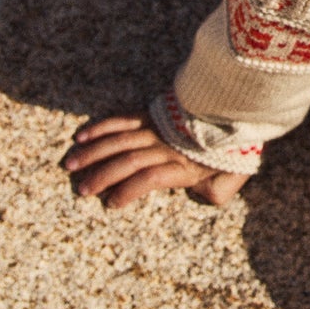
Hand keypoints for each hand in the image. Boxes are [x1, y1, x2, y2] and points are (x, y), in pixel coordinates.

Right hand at [62, 116, 248, 210]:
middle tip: (81, 189)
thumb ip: (217, 192)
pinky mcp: (153, 114)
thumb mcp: (233, 174)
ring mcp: (158, 127)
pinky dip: (102, 127)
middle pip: (129, 160)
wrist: (238, 104)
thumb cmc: (234, 146)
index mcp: (184, 165)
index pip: (150, 178)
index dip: (129, 191)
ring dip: (93, 153)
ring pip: (120, 140)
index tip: (111, 204)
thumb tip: (203, 199)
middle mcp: (166, 146)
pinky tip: (82, 136)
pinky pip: (123, 119)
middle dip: (102, 176)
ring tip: (71, 165)